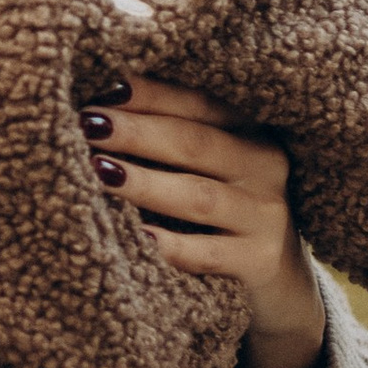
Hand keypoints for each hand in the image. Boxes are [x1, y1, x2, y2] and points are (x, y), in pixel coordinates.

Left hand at [82, 73, 326, 367]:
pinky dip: (170, 246)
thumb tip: (96, 104)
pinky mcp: (259, 261)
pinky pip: (206, 253)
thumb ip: (169, 133)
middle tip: (87, 124)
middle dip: (137, 132)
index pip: (198, 103)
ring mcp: (265, 215)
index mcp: (249, 129)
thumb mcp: (209, 164)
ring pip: (198, 196)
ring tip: (99, 173)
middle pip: (195, 143)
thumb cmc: (220, 205)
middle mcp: (265, 165)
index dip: (150, 94)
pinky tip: (137, 238)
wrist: (280, 280)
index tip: (101, 87)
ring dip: (145, 183)